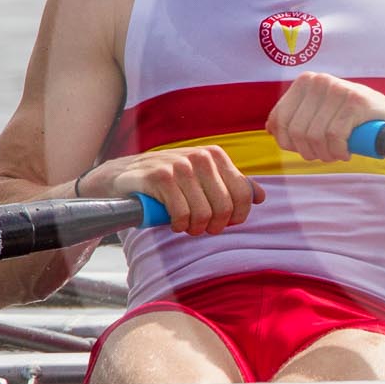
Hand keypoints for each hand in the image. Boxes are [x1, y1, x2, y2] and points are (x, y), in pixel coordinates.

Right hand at [87, 147, 263, 235]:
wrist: (123, 177)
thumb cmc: (168, 182)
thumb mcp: (201, 178)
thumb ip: (230, 185)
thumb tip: (261, 196)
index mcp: (215, 155)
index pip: (243, 193)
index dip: (236, 216)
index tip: (223, 223)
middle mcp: (200, 157)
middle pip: (224, 207)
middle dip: (214, 226)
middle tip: (201, 228)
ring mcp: (179, 165)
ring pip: (202, 213)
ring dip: (194, 228)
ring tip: (185, 225)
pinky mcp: (159, 177)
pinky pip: (181, 214)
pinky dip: (178, 225)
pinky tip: (172, 223)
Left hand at [267, 72, 384, 164]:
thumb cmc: (353, 118)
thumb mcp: (320, 111)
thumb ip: (296, 116)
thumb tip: (271, 128)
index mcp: (305, 82)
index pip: (280, 119)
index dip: (287, 142)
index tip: (303, 149)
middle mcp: (319, 81)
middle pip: (297, 130)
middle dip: (308, 151)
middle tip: (323, 155)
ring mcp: (337, 89)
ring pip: (315, 135)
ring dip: (324, 154)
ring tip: (335, 154)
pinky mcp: (354, 102)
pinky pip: (335, 136)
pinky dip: (338, 151)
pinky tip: (345, 152)